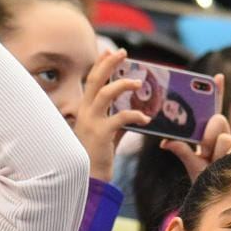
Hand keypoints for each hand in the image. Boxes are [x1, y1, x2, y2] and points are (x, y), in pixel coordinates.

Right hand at [75, 49, 149, 180]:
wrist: (89, 178)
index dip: (99, 64)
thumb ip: (117, 120)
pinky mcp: (100, 134)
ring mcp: (91, 122)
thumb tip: (135, 113)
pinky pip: (120, 118)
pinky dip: (135, 116)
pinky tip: (146, 119)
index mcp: (85, 110)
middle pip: (95, 80)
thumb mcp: (107, 134)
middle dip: (109, 63)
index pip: (91, 81)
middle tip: (123, 52)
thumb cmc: (97, 157)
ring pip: (105, 94)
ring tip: (138, 83)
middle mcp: (85, 113)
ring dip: (122, 84)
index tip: (109, 51)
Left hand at [161, 84, 230, 182]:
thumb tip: (165, 142)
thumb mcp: (191, 165)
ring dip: (215, 152)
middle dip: (208, 135)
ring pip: (224, 137)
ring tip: (214, 165)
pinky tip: (224, 166)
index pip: (214, 110)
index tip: (217, 76)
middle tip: (205, 151)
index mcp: (212, 136)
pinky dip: (224, 158)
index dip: (217, 93)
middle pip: (218, 120)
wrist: (221, 202)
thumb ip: (182, 151)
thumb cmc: (206, 183)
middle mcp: (227, 137)